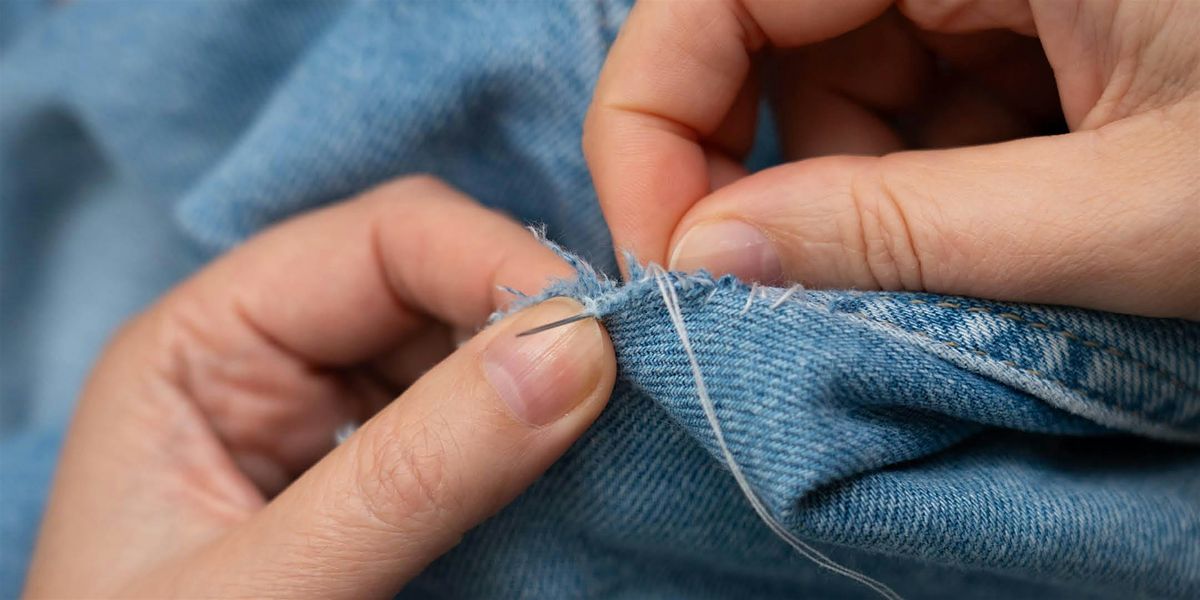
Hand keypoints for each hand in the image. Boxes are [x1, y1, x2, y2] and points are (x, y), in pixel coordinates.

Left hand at [24, 177, 615, 597]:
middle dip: (533, 320)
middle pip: (437, 283)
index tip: (599, 336)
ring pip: (473, 350)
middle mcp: (274, 360)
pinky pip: (481, 427)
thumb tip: (574, 353)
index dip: (496, 263)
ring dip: (548, 380)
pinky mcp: (384, 484)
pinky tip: (578, 465)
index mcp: (205, 344)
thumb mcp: (270, 587)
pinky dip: (539, 440)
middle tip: (627, 385)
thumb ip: (409, 477)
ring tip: (616, 427)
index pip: (378, 241)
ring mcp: (334, 421)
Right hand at [585, 0, 1198, 317]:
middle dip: (756, 175)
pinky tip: (1000, 242)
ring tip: (945, 279)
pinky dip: (931, 191)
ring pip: (847, 82)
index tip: (668, 254)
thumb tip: (709, 261)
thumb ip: (909, 236)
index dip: (656, 117)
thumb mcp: (1141, 211)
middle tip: (765, 299)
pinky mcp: (1046, 26)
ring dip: (860, 199)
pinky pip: (926, 102)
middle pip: (767, 34)